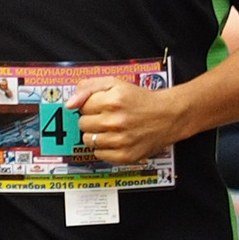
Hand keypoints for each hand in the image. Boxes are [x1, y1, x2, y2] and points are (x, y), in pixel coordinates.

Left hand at [67, 75, 183, 164]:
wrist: (168, 116)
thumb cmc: (141, 100)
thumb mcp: (115, 83)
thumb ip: (89, 87)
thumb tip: (70, 104)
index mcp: (113, 101)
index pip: (82, 107)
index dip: (91, 105)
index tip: (102, 105)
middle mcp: (116, 121)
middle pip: (82, 124)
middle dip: (92, 120)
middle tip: (107, 117)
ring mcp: (120, 140)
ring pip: (88, 140)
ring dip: (96, 134)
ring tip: (111, 128)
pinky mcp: (124, 155)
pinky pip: (98, 154)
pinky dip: (104, 148)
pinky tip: (116, 139)